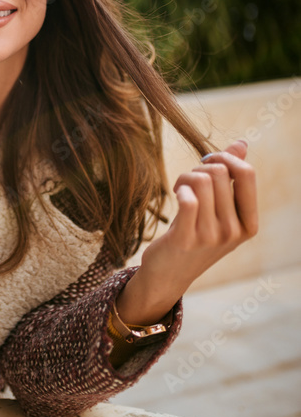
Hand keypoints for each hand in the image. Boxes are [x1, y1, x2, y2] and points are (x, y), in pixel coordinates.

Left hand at [116, 138, 257, 325]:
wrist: (169, 273)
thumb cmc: (195, 233)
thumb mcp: (220, 209)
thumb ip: (232, 176)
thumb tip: (242, 143)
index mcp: (249, 223)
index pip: (247, 174)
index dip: (226, 156)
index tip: (210, 159)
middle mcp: (234, 231)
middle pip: (219, 172)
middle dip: (200, 167)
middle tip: (189, 180)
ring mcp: (211, 237)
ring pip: (201, 180)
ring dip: (186, 176)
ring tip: (180, 188)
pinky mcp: (187, 240)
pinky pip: (188, 198)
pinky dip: (180, 188)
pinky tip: (176, 195)